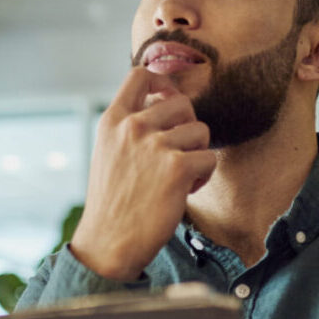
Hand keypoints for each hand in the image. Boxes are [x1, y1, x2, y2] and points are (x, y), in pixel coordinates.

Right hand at [69, 66, 214, 280]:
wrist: (108, 243)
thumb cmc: (112, 203)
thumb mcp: (108, 153)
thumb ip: (130, 129)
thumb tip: (166, 106)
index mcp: (112, 121)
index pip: (139, 75)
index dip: (162, 81)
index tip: (169, 98)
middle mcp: (133, 126)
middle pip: (182, 102)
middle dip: (188, 127)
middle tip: (178, 154)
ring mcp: (155, 145)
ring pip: (201, 130)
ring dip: (197, 154)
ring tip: (178, 178)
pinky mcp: (177, 167)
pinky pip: (209, 158)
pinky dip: (203, 177)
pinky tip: (183, 192)